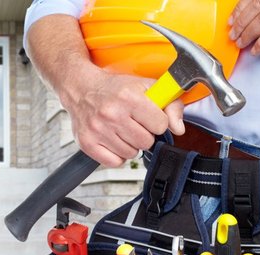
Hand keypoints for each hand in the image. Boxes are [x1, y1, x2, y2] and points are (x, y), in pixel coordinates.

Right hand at [59, 64, 184, 166]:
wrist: (81, 89)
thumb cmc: (114, 88)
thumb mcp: (146, 87)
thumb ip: (170, 105)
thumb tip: (178, 128)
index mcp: (129, 97)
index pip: (161, 125)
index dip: (157, 122)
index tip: (148, 116)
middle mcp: (112, 114)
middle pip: (146, 142)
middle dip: (144, 134)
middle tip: (134, 124)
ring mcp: (98, 130)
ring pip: (131, 154)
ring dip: (130, 145)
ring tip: (122, 131)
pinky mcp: (87, 143)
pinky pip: (114, 162)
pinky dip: (116, 155)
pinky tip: (114, 141)